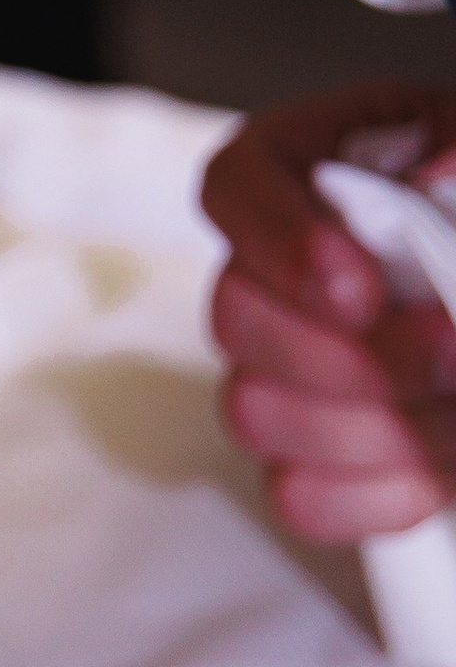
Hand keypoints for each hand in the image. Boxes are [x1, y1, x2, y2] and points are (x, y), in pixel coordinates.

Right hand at [201, 81, 455, 539]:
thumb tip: (438, 173)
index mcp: (308, 170)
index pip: (233, 186)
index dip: (281, 244)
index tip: (361, 290)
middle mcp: (269, 271)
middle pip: (234, 318)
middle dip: (354, 354)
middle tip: (454, 347)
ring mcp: (276, 370)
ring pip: (255, 413)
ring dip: (379, 424)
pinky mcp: (307, 457)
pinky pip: (300, 496)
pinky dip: (381, 492)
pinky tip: (441, 460)